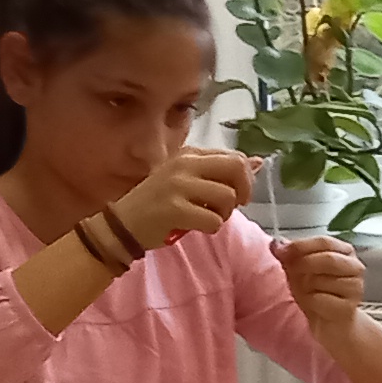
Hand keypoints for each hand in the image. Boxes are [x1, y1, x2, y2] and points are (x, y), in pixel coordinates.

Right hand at [115, 148, 258, 247]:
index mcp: (189, 154)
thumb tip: (258, 162)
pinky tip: (197, 227)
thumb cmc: (159, 203)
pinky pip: (213, 220)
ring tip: (209, 218)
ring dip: (225, 214)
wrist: (123, 224)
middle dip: (244, 192)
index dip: (245, 178)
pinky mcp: (175, 209)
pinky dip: (211, 228)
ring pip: (227, 196)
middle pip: (236, 169)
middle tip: (231, 207)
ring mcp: (178, 185)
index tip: (238, 194)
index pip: (235, 157)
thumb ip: (220, 171)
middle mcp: (184, 164)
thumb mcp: (188, 180)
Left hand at [277, 235, 369, 322]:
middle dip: (304, 265)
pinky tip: (313, 306)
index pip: (324, 242)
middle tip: (291, 272)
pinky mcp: (348, 308)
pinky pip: (319, 299)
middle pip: (328, 259)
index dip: (301, 246)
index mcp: (344, 252)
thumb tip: (275, 243)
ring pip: (321, 280)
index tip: (281, 251)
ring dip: (305, 287)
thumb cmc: (316, 293)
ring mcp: (355, 288)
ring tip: (306, 293)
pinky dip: (309, 302)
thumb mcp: (300, 271)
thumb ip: (289, 255)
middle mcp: (355, 267)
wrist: (330, 324)